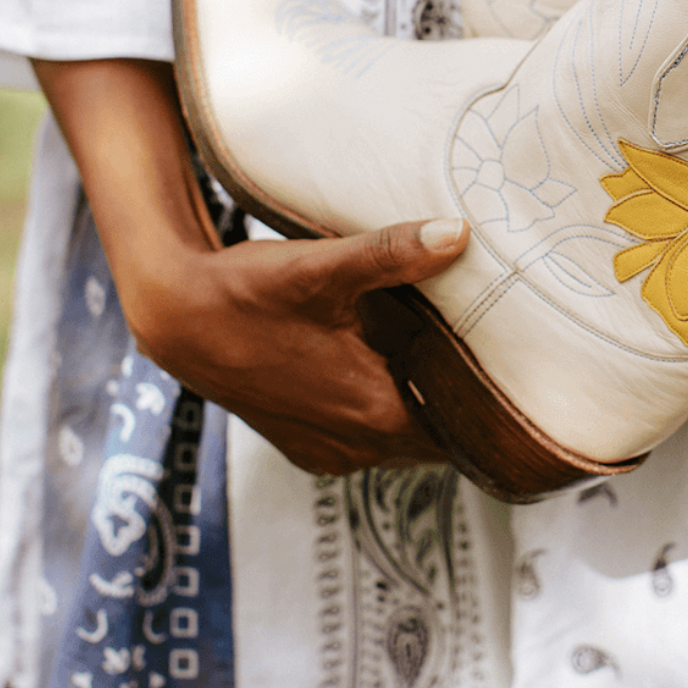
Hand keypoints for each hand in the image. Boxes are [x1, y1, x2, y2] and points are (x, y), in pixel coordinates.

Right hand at [130, 218, 468, 475]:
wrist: (177, 319)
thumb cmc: (250, 294)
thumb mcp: (326, 268)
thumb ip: (394, 253)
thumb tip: (458, 234)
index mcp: (377, 413)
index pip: (467, 426)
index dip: (489, 395)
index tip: (510, 357)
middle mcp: (358, 447)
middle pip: (440, 434)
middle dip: (458, 397)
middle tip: (483, 346)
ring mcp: (330, 453)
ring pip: (404, 439)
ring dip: (419, 403)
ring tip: (439, 354)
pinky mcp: (308, 448)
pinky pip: (368, 440)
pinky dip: (383, 410)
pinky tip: (386, 366)